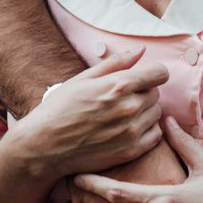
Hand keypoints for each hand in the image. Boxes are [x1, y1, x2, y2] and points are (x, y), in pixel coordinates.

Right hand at [1, 48, 168, 179]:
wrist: (43, 147)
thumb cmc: (59, 109)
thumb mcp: (83, 79)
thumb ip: (116, 63)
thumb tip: (142, 50)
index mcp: (118, 86)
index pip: (160, 72)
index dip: (152, 73)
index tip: (142, 78)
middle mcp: (129, 108)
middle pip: (156, 93)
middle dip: (143, 92)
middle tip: (121, 99)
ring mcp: (131, 131)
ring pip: (156, 113)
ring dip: (145, 112)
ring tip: (121, 115)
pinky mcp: (131, 151)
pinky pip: (155, 135)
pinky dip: (146, 131)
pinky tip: (127, 130)